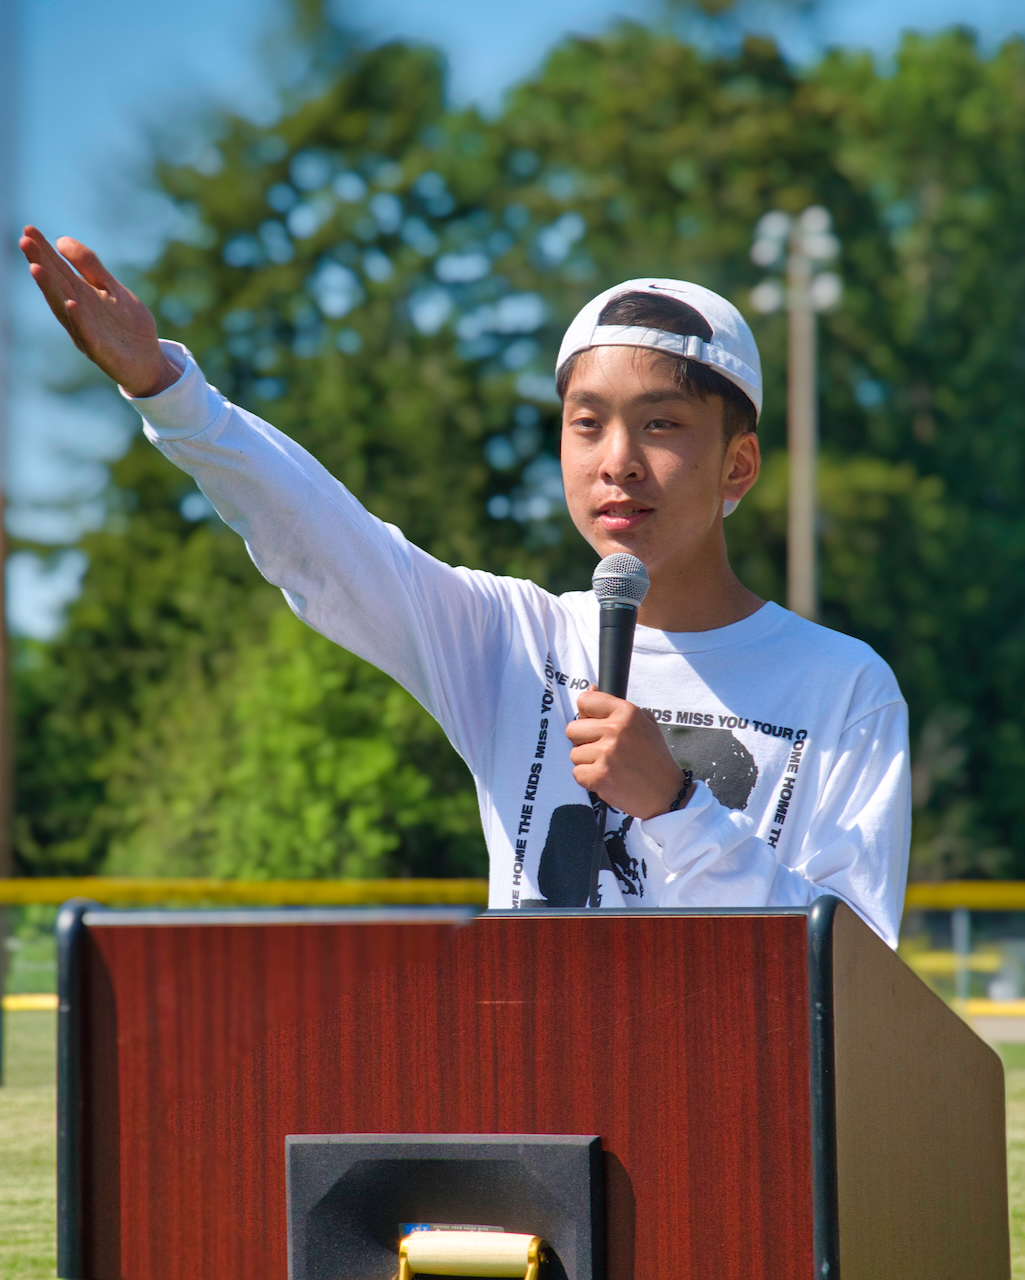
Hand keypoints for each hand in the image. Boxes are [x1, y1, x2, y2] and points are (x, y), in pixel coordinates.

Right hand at [19, 226, 179, 397]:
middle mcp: (78, 312)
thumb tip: (61, 240)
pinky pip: (87, 334)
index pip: (59, 270)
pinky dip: (78, 320)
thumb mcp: (112, 289)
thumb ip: (91, 267)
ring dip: (50, 289)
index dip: (44, 251)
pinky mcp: (100, 350)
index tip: (29, 229)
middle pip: (57, 285)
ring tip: (36, 267)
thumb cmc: (129, 326)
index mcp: (81, 296)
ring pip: (64, 308)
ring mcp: (87, 331)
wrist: (149, 362)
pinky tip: (71, 304)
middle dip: (40, 263)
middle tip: (25, 241)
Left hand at [565, 687, 695, 818]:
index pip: (586, 700)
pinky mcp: (600, 776)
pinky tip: (607, 778)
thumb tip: (591, 689)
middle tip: (603, 750)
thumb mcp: (644, 724)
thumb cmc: (654, 759)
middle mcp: (616, 730)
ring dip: (587, 762)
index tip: (593, 724)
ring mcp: (607, 753)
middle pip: (573, 729)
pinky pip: (577, 773)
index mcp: (627, 712)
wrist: (667, 793)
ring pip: (574, 754)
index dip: (586, 714)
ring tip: (610, 766)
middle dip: (584, 741)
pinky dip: (588, 779)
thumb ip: (615, 706)